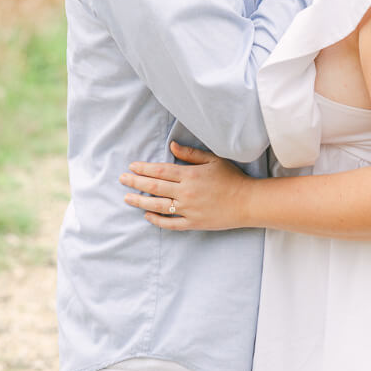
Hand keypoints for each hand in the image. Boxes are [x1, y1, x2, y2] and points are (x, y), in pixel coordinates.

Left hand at [120, 141, 251, 230]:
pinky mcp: (193, 223)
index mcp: (190, 175)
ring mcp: (188, 209)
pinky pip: (170, 224)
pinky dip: (157, 221)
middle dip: (136, 182)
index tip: (132, 166)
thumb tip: (172, 146)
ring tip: (127, 198)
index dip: (144, 168)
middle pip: (155, 187)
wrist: (247, 202)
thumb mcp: (213, 160)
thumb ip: (190, 154)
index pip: (160, 171)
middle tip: (122, 179)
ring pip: (158, 206)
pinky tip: (147, 216)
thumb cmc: (231, 178)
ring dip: (140, 202)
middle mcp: (186, 192)